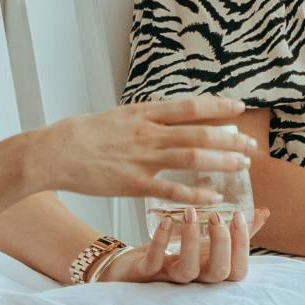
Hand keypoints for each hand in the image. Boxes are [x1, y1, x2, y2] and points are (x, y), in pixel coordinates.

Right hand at [30, 96, 251, 203]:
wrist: (52, 152)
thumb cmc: (82, 134)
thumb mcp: (119, 115)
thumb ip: (146, 117)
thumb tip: (172, 115)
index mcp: (144, 113)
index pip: (190, 107)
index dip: (218, 106)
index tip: (240, 107)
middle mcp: (147, 133)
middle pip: (199, 134)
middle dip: (230, 140)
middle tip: (251, 147)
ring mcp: (141, 159)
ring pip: (192, 159)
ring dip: (221, 163)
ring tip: (242, 167)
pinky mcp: (132, 184)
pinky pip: (171, 190)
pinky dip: (195, 194)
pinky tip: (215, 197)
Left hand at [100, 204, 270, 286]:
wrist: (131, 265)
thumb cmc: (173, 253)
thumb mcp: (206, 240)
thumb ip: (234, 231)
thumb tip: (263, 213)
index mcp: (213, 270)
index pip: (239, 269)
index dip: (243, 245)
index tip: (239, 215)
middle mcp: (196, 279)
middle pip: (219, 273)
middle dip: (221, 243)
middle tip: (217, 215)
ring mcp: (170, 278)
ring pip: (188, 271)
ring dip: (191, 240)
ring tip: (192, 213)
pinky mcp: (146, 274)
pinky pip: (155, 262)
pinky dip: (161, 241)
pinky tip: (167, 220)